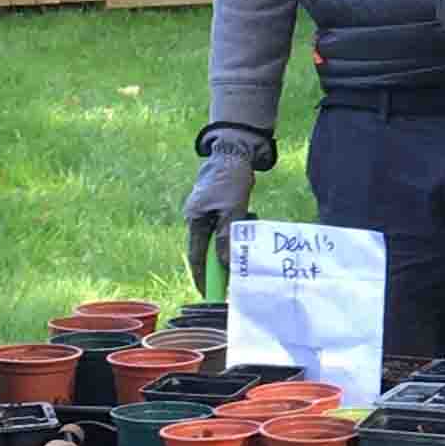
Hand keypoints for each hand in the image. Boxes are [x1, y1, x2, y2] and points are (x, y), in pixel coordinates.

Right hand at [185, 139, 260, 298]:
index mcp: (194, 219)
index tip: (208, 294)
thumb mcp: (231, 210)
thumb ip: (227, 236)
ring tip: (246, 239)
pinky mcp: (220, 207)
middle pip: (208, 249)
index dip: (202, 276)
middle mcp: (197, 218)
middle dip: (220, 264)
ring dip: (233, 244)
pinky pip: (228, 226)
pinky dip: (237, 231)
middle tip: (232, 283)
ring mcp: (208, 212)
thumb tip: (225, 262)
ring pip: (220, 238)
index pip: (196, 255)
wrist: (234, 152)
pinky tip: (250, 222)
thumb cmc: (230, 179)